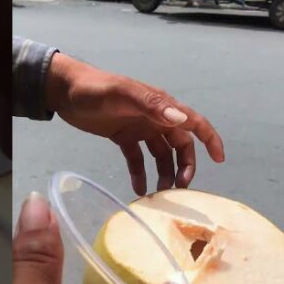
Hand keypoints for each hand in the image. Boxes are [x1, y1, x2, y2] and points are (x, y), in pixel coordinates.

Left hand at [45, 54, 225, 195]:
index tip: (219, 159)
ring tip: (160, 194)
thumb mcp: (121, 94)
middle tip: (180, 189)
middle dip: (185, 166)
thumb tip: (181, 120)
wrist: (63, 90)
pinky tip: (138, 189)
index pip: (193, 122)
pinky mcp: (123, 137)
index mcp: (160, 105)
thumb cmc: (94, 89)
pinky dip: (140, 173)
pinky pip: (138, 159)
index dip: (210, 139)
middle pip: (180, 145)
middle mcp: (154, 117)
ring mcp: (140, 128)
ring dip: (164, 173)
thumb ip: (150, 105)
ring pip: (161, 155)